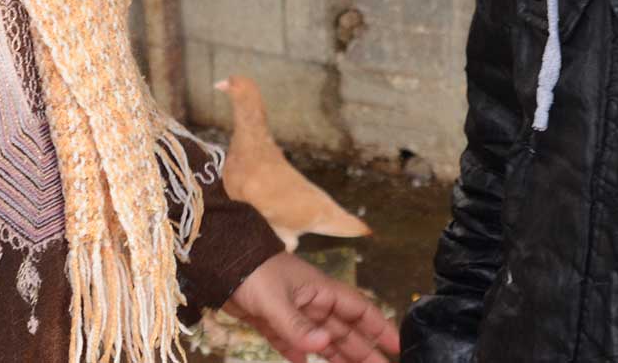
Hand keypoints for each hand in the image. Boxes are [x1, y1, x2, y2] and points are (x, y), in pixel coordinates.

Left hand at [224, 252, 399, 362]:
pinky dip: (302, 355)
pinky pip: (293, 344)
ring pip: (323, 340)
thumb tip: (325, 345)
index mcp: (321, 291)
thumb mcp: (276, 299)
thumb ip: (299, 326)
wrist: (219, 263)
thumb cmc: (252, 271)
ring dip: (339, 356)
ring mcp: (293, 314)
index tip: (398, 345)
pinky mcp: (273, 323)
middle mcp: (312, 303)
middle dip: (364, 350)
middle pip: (345, 330)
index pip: (358, 310)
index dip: (379, 327)